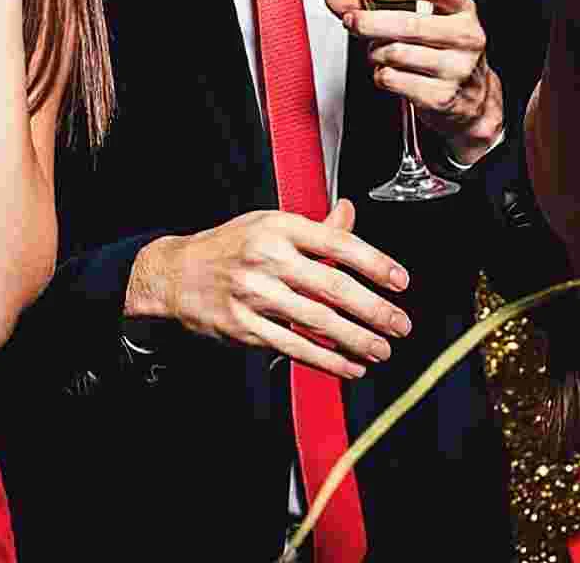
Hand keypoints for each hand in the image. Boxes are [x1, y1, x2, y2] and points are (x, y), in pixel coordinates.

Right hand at [128, 200, 411, 380]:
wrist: (178, 273)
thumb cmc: (231, 246)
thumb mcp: (270, 223)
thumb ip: (314, 228)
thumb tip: (349, 213)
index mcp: (279, 227)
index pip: (337, 243)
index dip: (374, 262)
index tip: (400, 280)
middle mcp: (268, 258)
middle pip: (332, 286)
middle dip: (373, 309)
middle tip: (401, 324)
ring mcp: (255, 294)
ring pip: (317, 322)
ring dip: (357, 340)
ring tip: (382, 349)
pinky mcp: (245, 327)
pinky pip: (295, 347)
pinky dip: (327, 360)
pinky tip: (350, 366)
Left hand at [326, 0, 501, 163]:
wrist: (472, 100)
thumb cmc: (440, 51)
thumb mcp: (419, 20)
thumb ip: (374, 5)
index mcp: (463, 9)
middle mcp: (466, 37)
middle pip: (411, 24)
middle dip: (370, 22)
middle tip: (352, 20)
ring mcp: (458, 68)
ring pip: (397, 53)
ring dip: (375, 52)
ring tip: (376, 52)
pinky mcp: (442, 96)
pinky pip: (394, 79)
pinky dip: (381, 74)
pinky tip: (388, 72)